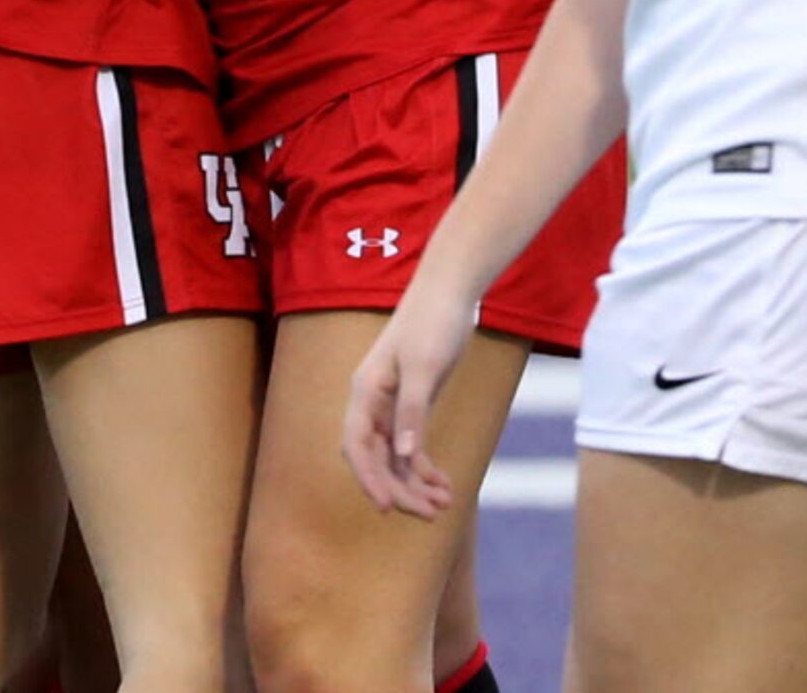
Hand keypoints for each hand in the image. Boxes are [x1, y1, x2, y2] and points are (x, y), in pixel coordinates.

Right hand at [342, 270, 477, 518]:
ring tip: (443, 506)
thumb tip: (404, 455)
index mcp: (366, 390)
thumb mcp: (424, 367)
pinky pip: (411, 445)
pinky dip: (425, 466)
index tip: (388, 508)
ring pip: (395, 457)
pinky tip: (445, 485)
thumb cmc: (433, 322)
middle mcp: (373, 401)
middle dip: (401, 489)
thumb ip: (412, 411)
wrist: (449, 291)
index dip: (369, 478)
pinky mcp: (412, 402)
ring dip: (415, 484)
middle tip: (431, 515)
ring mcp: (392, 403)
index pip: (357, 445)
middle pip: (376, 458)